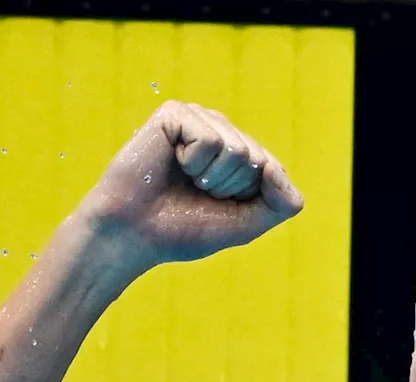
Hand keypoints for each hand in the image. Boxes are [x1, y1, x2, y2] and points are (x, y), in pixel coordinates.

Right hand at [76, 100, 304, 274]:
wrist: (133, 234)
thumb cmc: (185, 229)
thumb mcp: (247, 224)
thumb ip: (282, 203)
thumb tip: (276, 167)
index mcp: (240, 154)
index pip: (273, 169)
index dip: (247, 198)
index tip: (216, 205)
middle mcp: (222, 131)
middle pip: (257, 159)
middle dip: (229, 187)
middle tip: (197, 192)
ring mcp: (199, 119)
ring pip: (237, 149)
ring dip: (211, 176)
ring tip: (185, 178)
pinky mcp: (176, 113)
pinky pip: (210, 139)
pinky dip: (192, 161)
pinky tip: (172, 162)